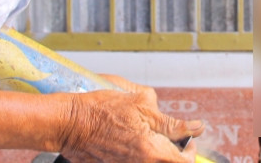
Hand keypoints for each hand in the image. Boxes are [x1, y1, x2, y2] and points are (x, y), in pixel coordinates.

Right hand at [57, 78, 202, 162]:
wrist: (68, 124)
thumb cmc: (99, 110)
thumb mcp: (140, 104)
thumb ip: (169, 120)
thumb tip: (191, 127)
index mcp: (151, 149)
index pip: (184, 161)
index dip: (191, 149)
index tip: (190, 137)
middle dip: (176, 152)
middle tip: (174, 139)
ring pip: (154, 162)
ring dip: (158, 152)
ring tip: (151, 137)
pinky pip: (135, 162)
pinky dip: (142, 154)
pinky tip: (133, 141)